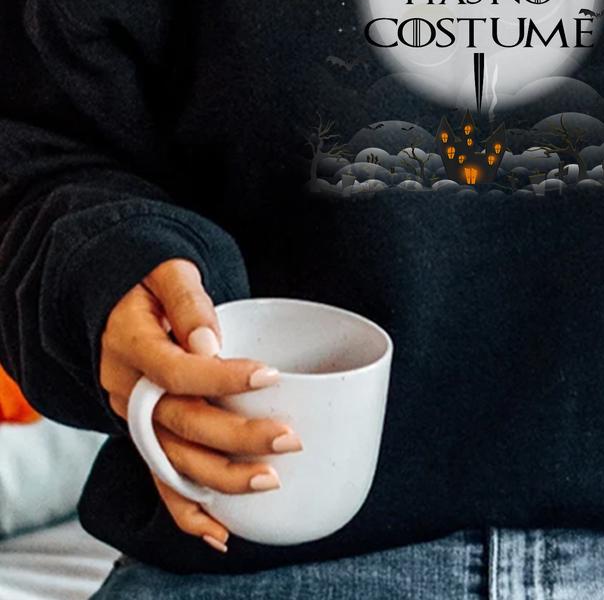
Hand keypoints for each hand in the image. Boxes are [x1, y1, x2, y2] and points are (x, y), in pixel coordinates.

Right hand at [100, 258, 302, 552]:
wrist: (114, 301)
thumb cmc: (151, 282)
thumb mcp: (167, 272)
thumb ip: (188, 302)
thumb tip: (208, 344)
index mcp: (132, 346)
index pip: (177, 371)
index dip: (224, 378)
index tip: (271, 376)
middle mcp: (128, 390)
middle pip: (181, 423)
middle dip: (237, 437)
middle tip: (290, 439)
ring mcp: (134, 419)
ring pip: (172, 459)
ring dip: (220, 479)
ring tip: (269, 482)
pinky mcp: (145, 435)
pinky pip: (160, 479)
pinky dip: (187, 510)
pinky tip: (220, 531)